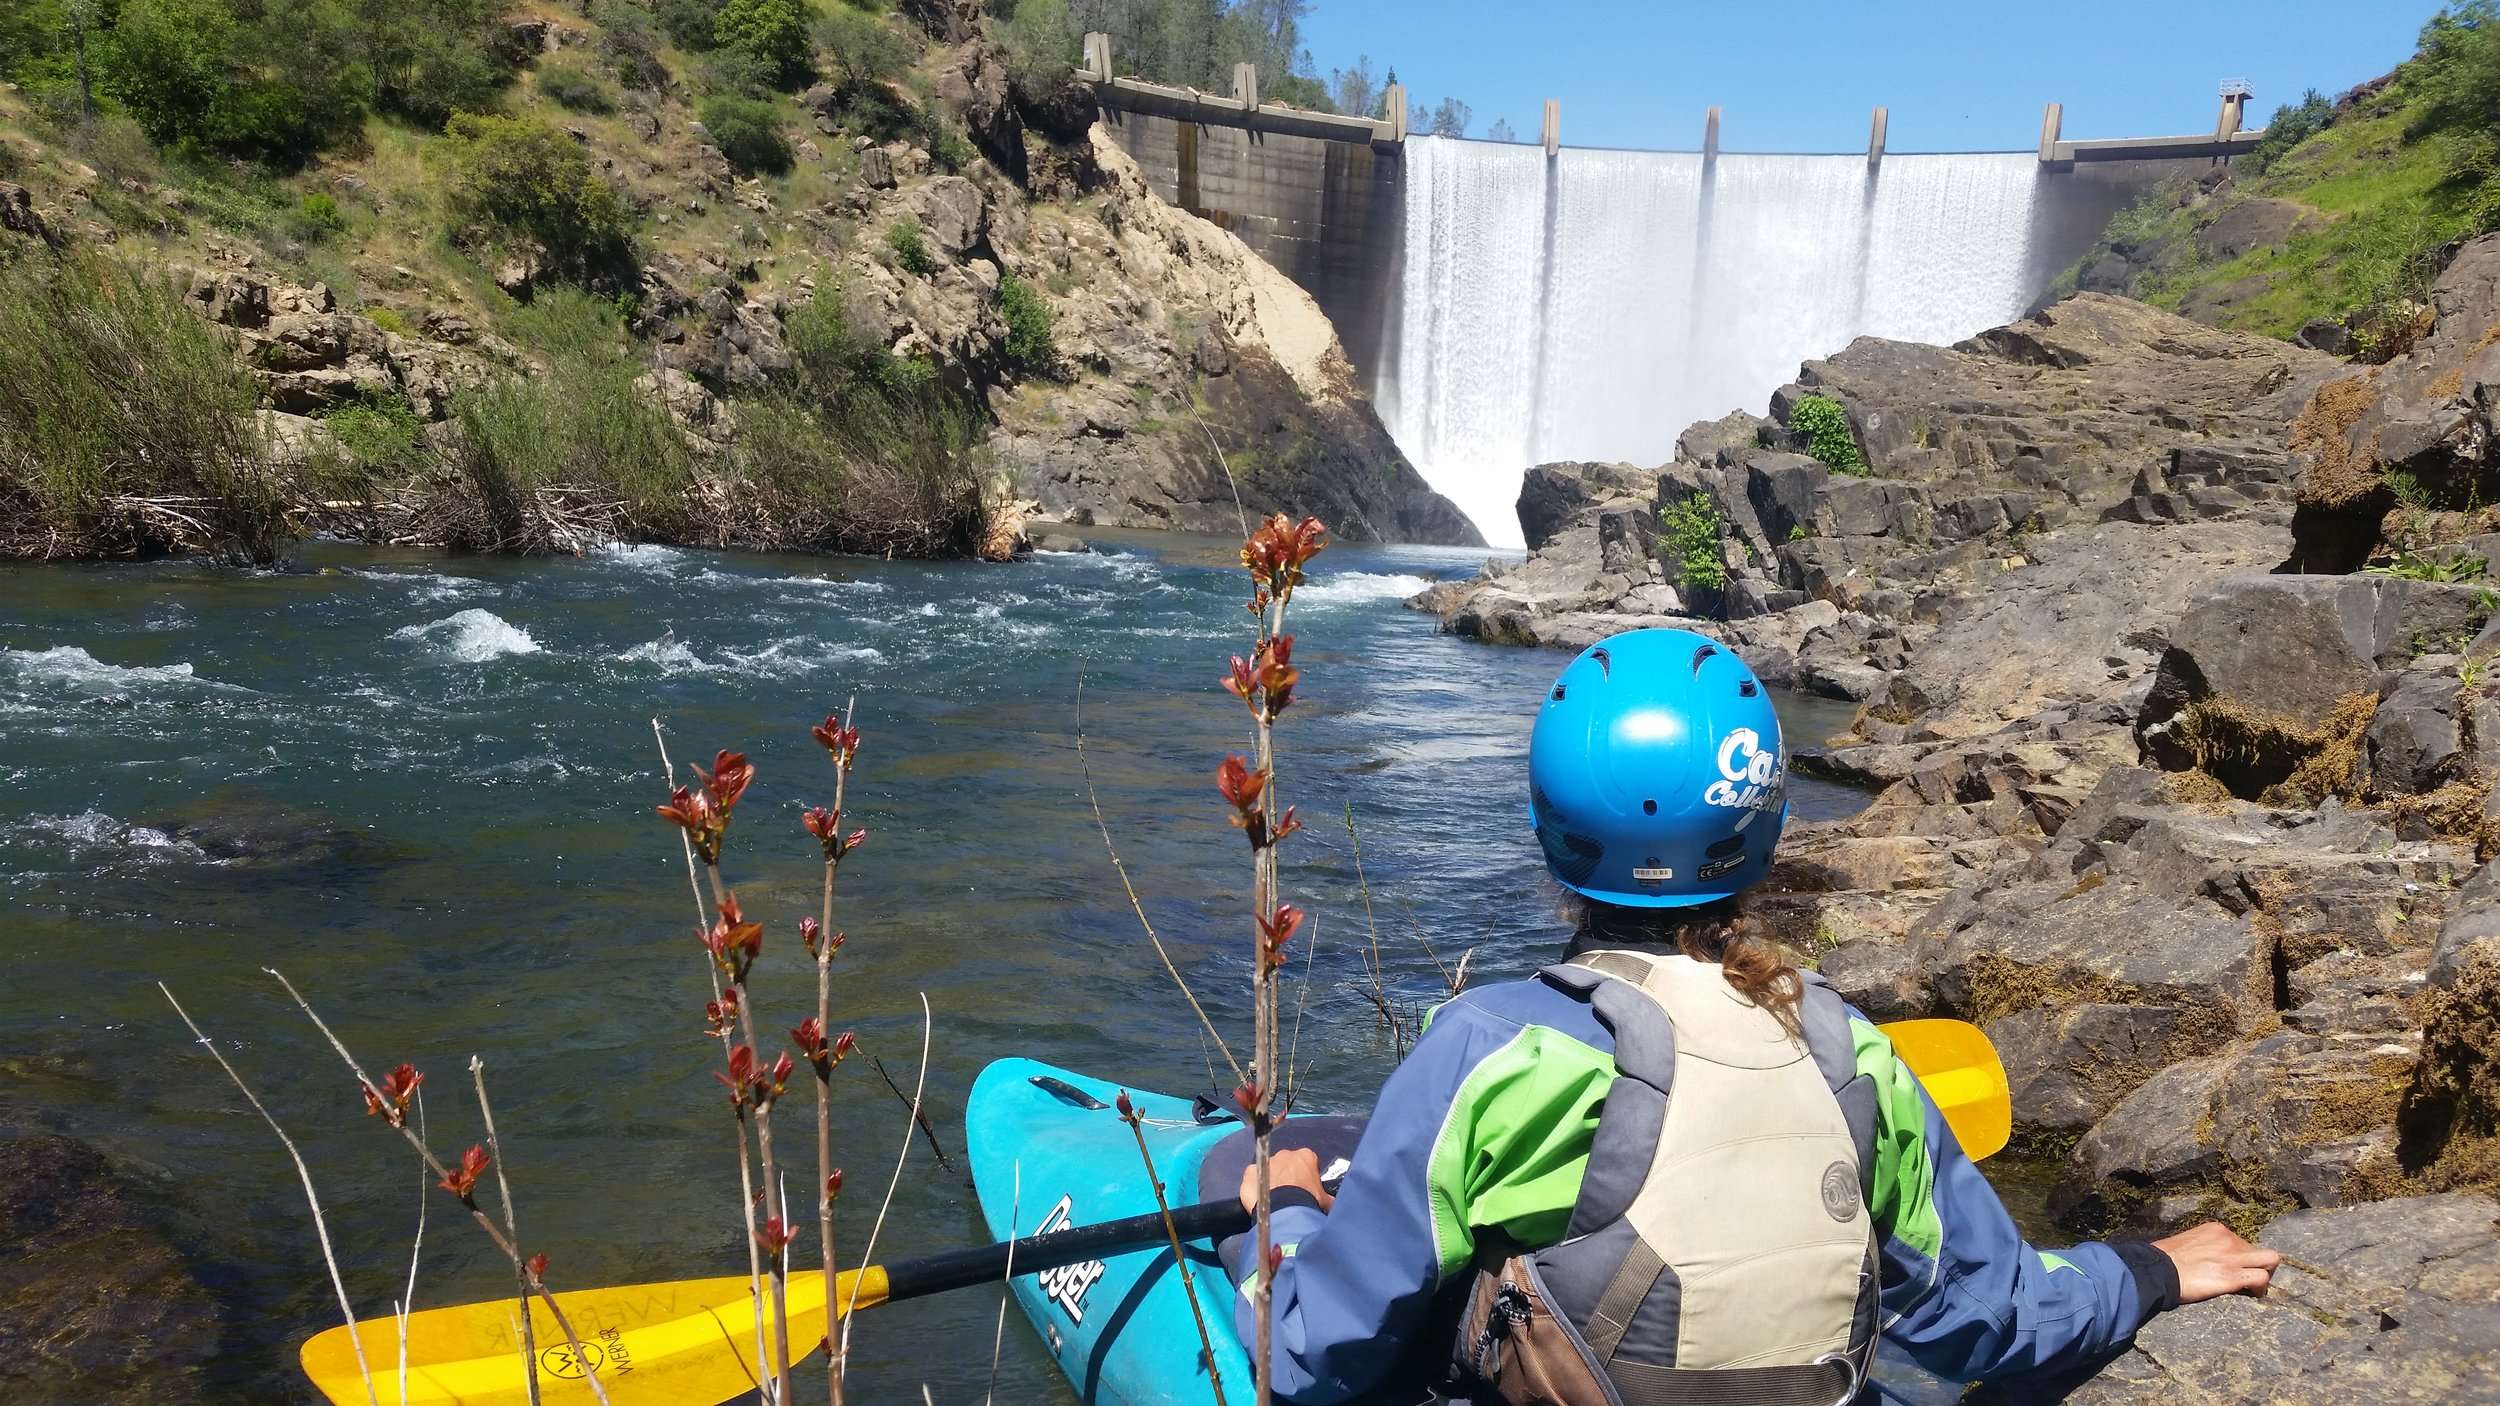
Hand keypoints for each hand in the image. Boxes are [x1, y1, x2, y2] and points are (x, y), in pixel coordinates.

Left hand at [1238, 1146, 1334, 1215]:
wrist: (1286, 1210)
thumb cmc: (1308, 1201)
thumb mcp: (1325, 1201)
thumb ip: (1327, 1198)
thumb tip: (1331, 1204)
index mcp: (1306, 1156)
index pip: (1307, 1162)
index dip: (1306, 1176)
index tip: (1305, 1188)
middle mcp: (1285, 1154)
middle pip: (1286, 1163)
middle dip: (1287, 1175)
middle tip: (1289, 1194)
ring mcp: (1266, 1161)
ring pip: (1267, 1169)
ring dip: (1270, 1180)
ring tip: (1273, 1199)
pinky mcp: (1250, 1172)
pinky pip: (1252, 1177)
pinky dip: (1254, 1185)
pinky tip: (1258, 1198)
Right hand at [2153, 1222, 2280, 1302]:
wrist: (2156, 1270)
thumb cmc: (2163, 1259)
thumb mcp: (2186, 1242)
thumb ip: (2202, 1246)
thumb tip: (2203, 1258)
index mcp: (2215, 1229)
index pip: (2241, 1241)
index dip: (2241, 1257)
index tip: (2234, 1267)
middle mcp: (2228, 1239)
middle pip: (2259, 1250)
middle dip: (2259, 1264)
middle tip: (2250, 1277)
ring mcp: (2232, 1257)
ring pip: (2270, 1260)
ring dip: (2265, 1274)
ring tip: (2255, 1287)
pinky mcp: (2232, 1276)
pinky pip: (2261, 1279)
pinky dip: (2261, 1288)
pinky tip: (2252, 1294)